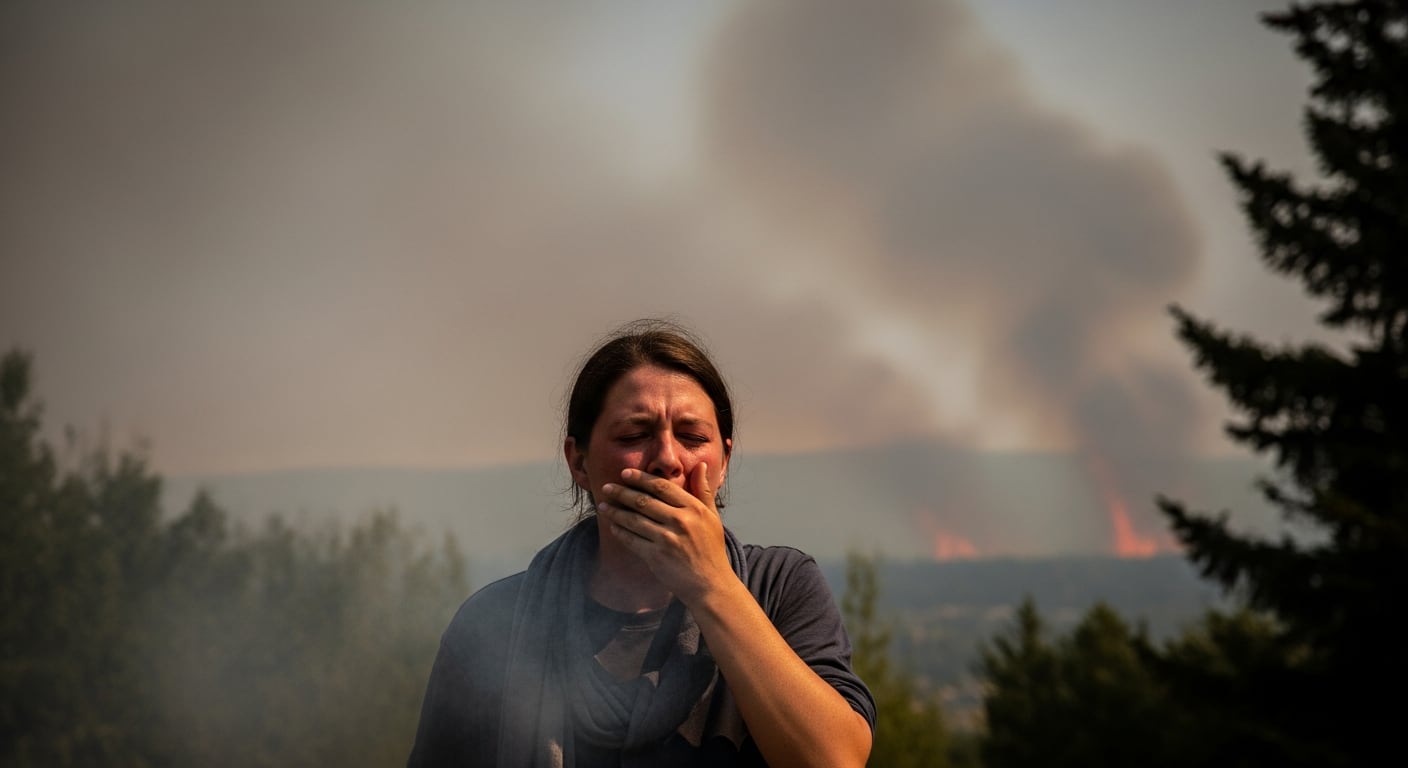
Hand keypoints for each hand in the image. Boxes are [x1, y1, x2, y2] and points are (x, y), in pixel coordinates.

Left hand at [598, 463, 733, 604]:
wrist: (710, 584)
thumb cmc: (711, 549)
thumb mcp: (712, 516)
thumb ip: (703, 490)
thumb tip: (700, 465)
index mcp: (694, 508)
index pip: (662, 487)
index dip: (640, 478)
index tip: (625, 473)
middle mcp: (680, 521)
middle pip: (643, 501)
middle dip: (621, 492)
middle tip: (606, 488)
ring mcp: (667, 539)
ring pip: (634, 520)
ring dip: (615, 511)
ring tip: (603, 505)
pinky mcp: (656, 556)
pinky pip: (632, 540)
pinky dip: (620, 532)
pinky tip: (612, 526)